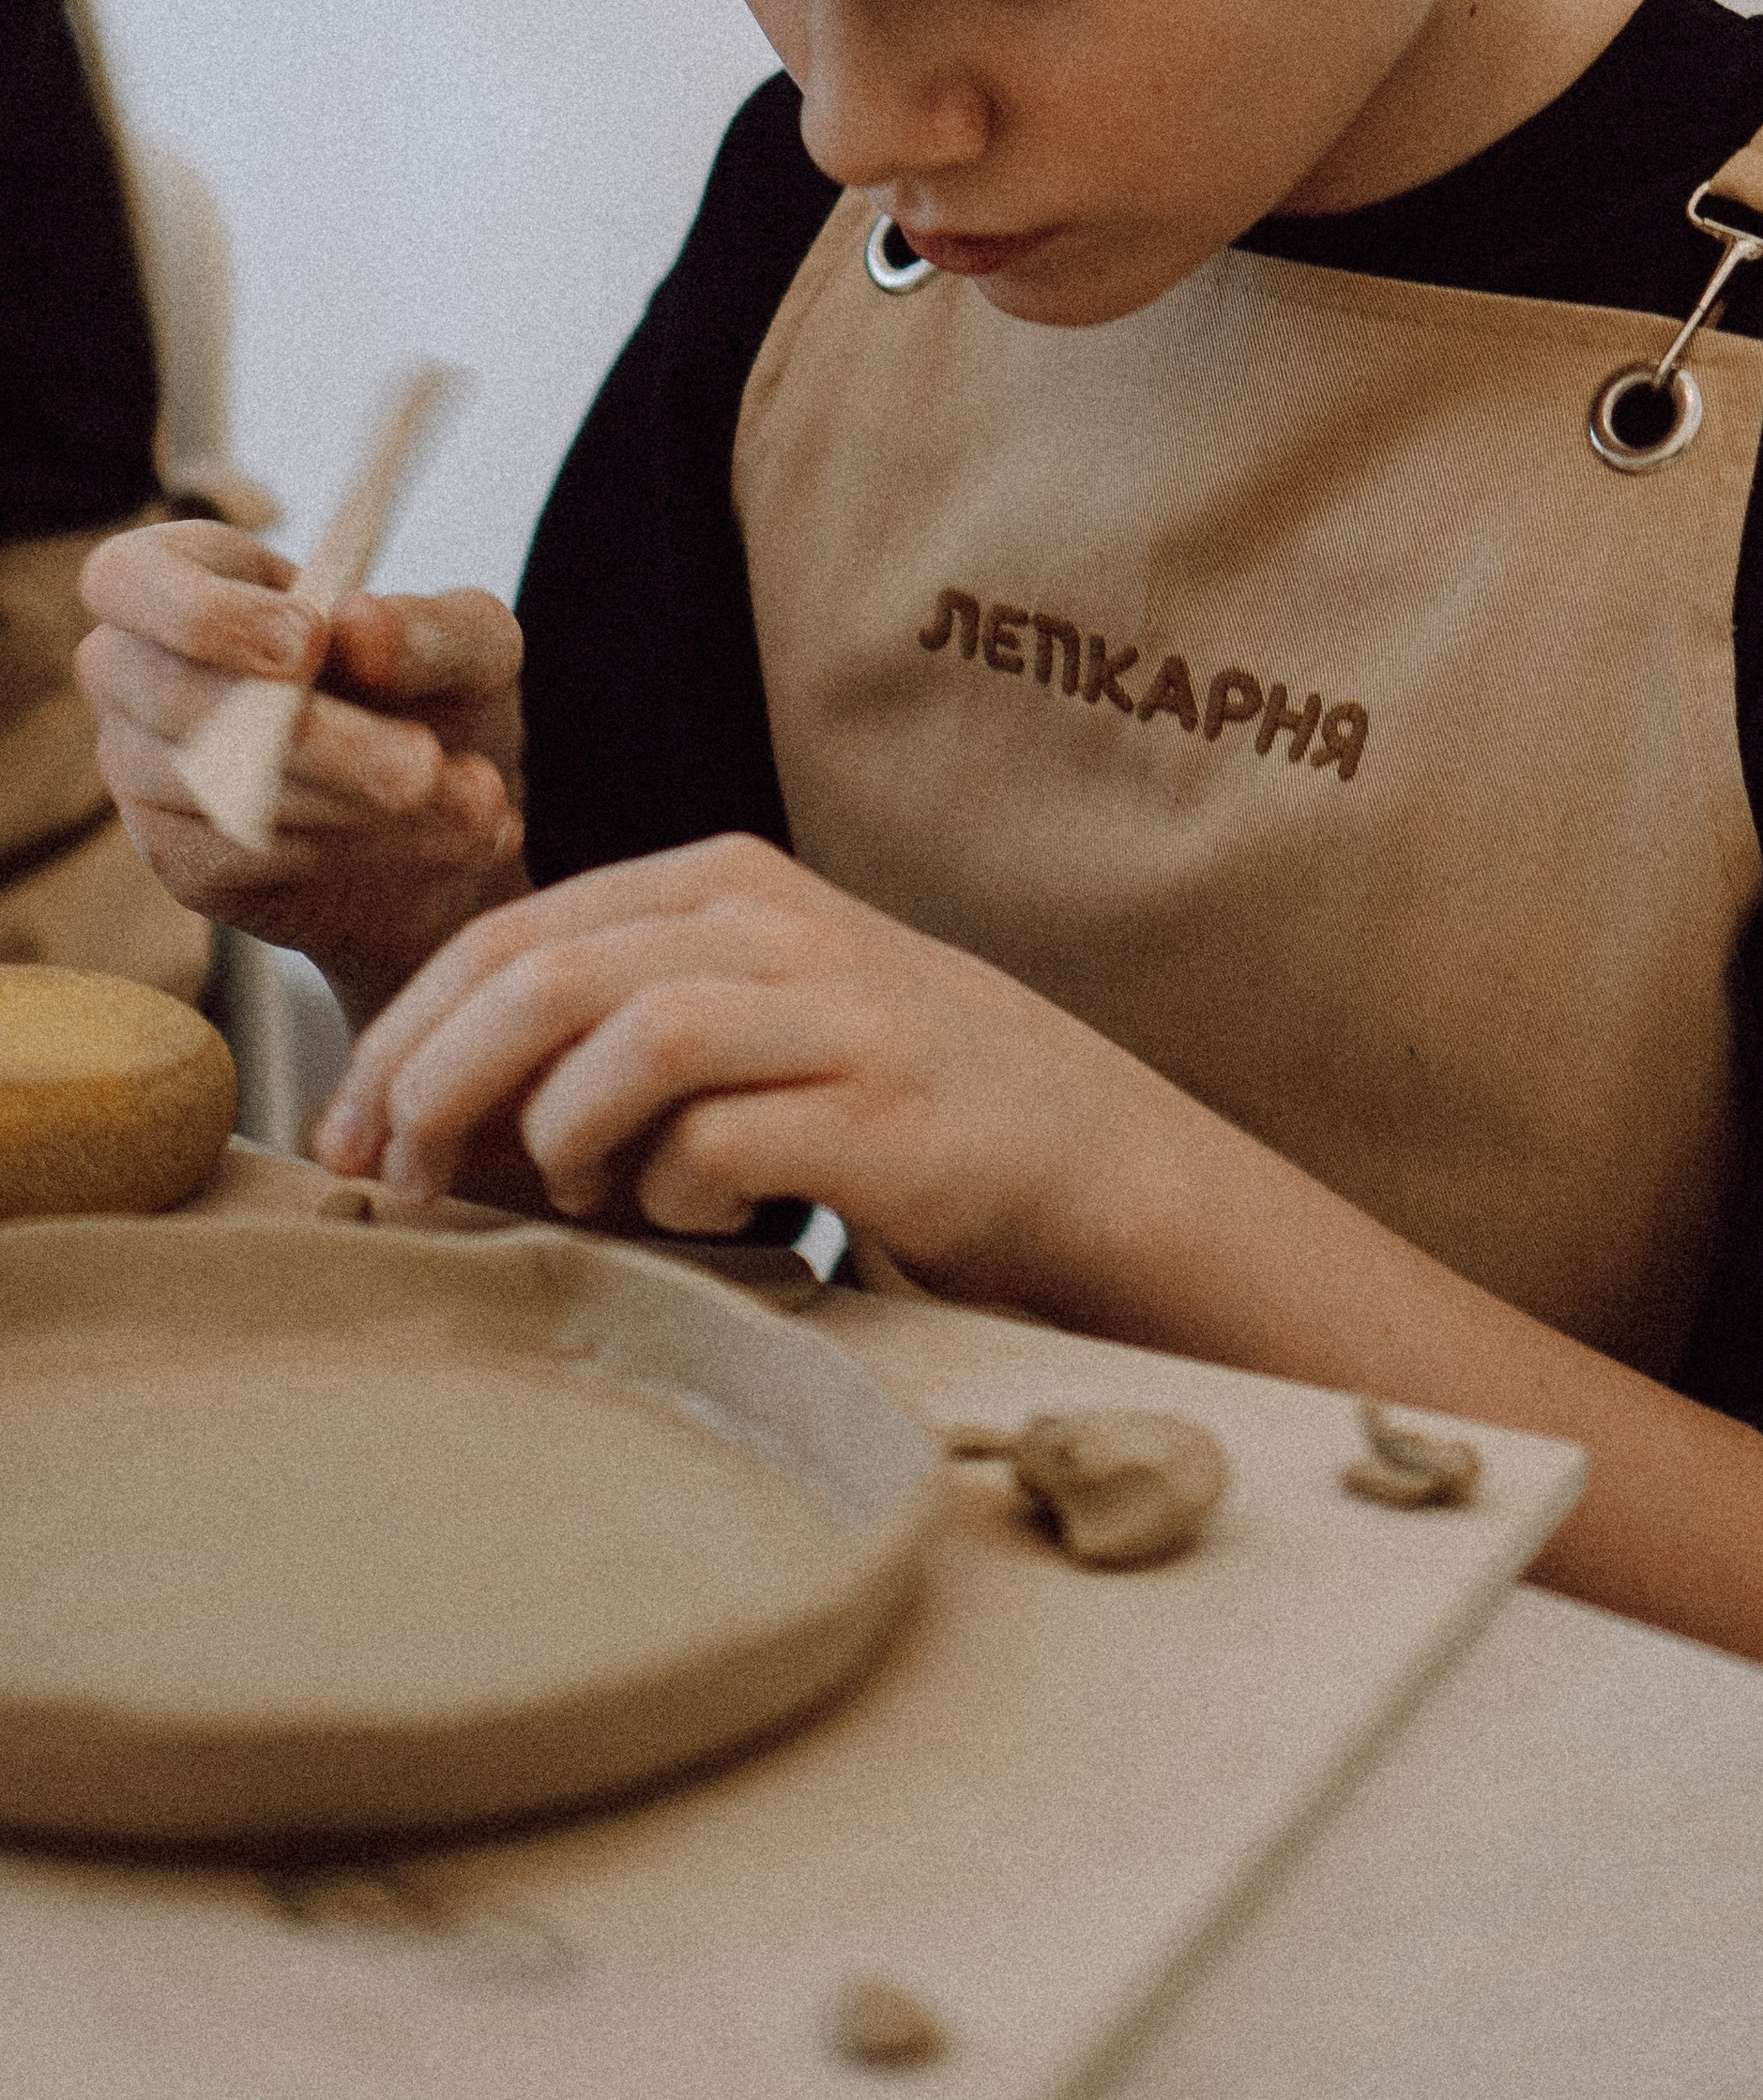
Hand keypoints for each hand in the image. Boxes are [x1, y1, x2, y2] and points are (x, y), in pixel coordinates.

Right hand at [75, 519, 525, 1018]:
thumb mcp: (471, 645)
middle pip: (179, 698)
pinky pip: (246, 854)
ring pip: (219, 789)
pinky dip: (359, 847)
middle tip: (424, 765)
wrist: (453, 811)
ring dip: (358, 804)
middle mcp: (139, 672)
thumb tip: (356, 623)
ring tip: (476, 803)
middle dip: (317, 738)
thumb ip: (425, 629)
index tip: (311, 641)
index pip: (128, 578)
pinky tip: (447, 838)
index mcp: (189, 578)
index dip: (203, 613)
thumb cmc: (438, 691)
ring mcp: (145, 771)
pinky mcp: (181, 857)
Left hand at [314, 834, 1196, 1302]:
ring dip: (559, 1139)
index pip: (511, 932)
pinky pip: (721, 1147)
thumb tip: (418, 1116)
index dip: (402, 1035)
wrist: (1080, 1155)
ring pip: (630, 1042)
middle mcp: (775, 924)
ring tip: (571, 1196)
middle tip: (391, 1183)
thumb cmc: (879, 1097)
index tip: (340, 1135)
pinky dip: (674, 1200)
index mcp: (721, 881)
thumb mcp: (743, 1016)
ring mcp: (837, 1012)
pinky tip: (700, 1222)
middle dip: (435, 1084)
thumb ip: (607, 1029)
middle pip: (547, 974)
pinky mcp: (885, 1112)